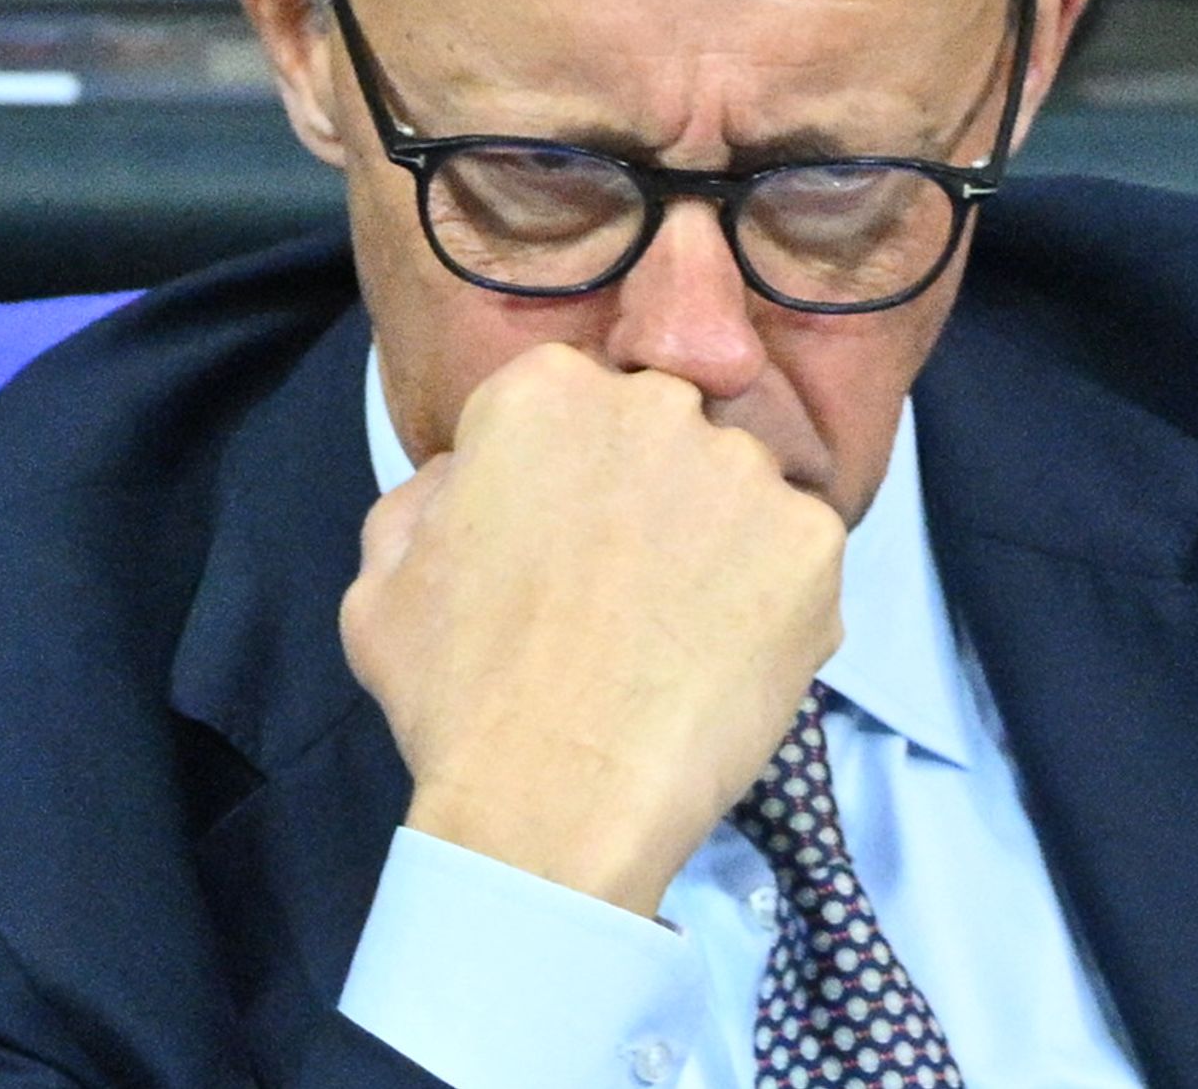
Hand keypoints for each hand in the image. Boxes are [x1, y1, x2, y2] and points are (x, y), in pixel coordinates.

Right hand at [341, 342, 846, 916]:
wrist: (558, 806)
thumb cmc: (459, 698)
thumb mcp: (384, 577)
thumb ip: (431, 492)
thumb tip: (471, 472)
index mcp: (545, 391)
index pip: (575, 402)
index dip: (568, 478)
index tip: (560, 542)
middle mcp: (655, 406)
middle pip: (667, 433)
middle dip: (653, 494)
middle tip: (624, 592)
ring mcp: (745, 471)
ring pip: (739, 493)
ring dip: (719, 545)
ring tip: (674, 637)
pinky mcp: (813, 540)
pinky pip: (797, 557)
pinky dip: (774, 604)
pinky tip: (722, 662)